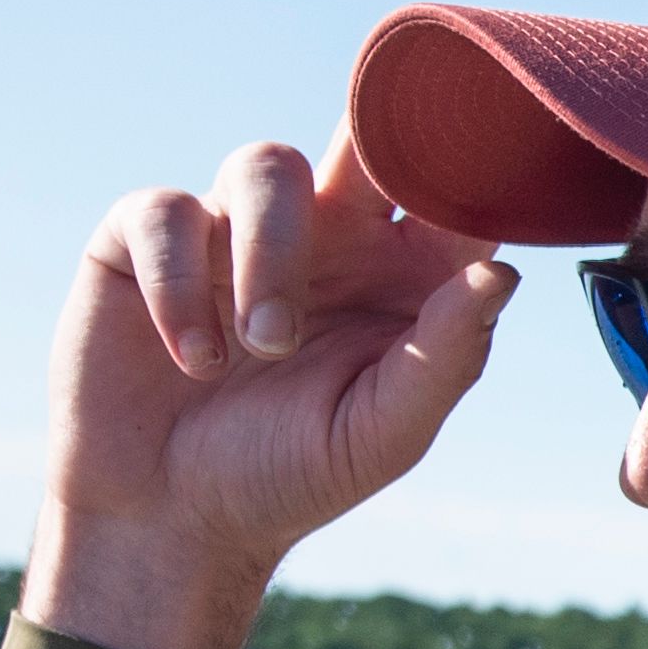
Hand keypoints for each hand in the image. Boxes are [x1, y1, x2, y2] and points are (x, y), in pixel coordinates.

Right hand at [24, 132, 520, 648]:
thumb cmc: (288, 475)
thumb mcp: (383, 433)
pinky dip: (181, 284)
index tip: (479, 163)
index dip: (467, 163)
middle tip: (374, 177)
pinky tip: (196, 359)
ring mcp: (234, 228)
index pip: (449, 190)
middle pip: (360, 134)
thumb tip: (501, 275)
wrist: (167, 521)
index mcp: (399, 270)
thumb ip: (446, 356)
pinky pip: (167, 212)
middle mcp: (324, 233)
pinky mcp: (146, 240)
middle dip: (373, 127)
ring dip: (270, 252)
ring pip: (264, 164)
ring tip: (266, 344)